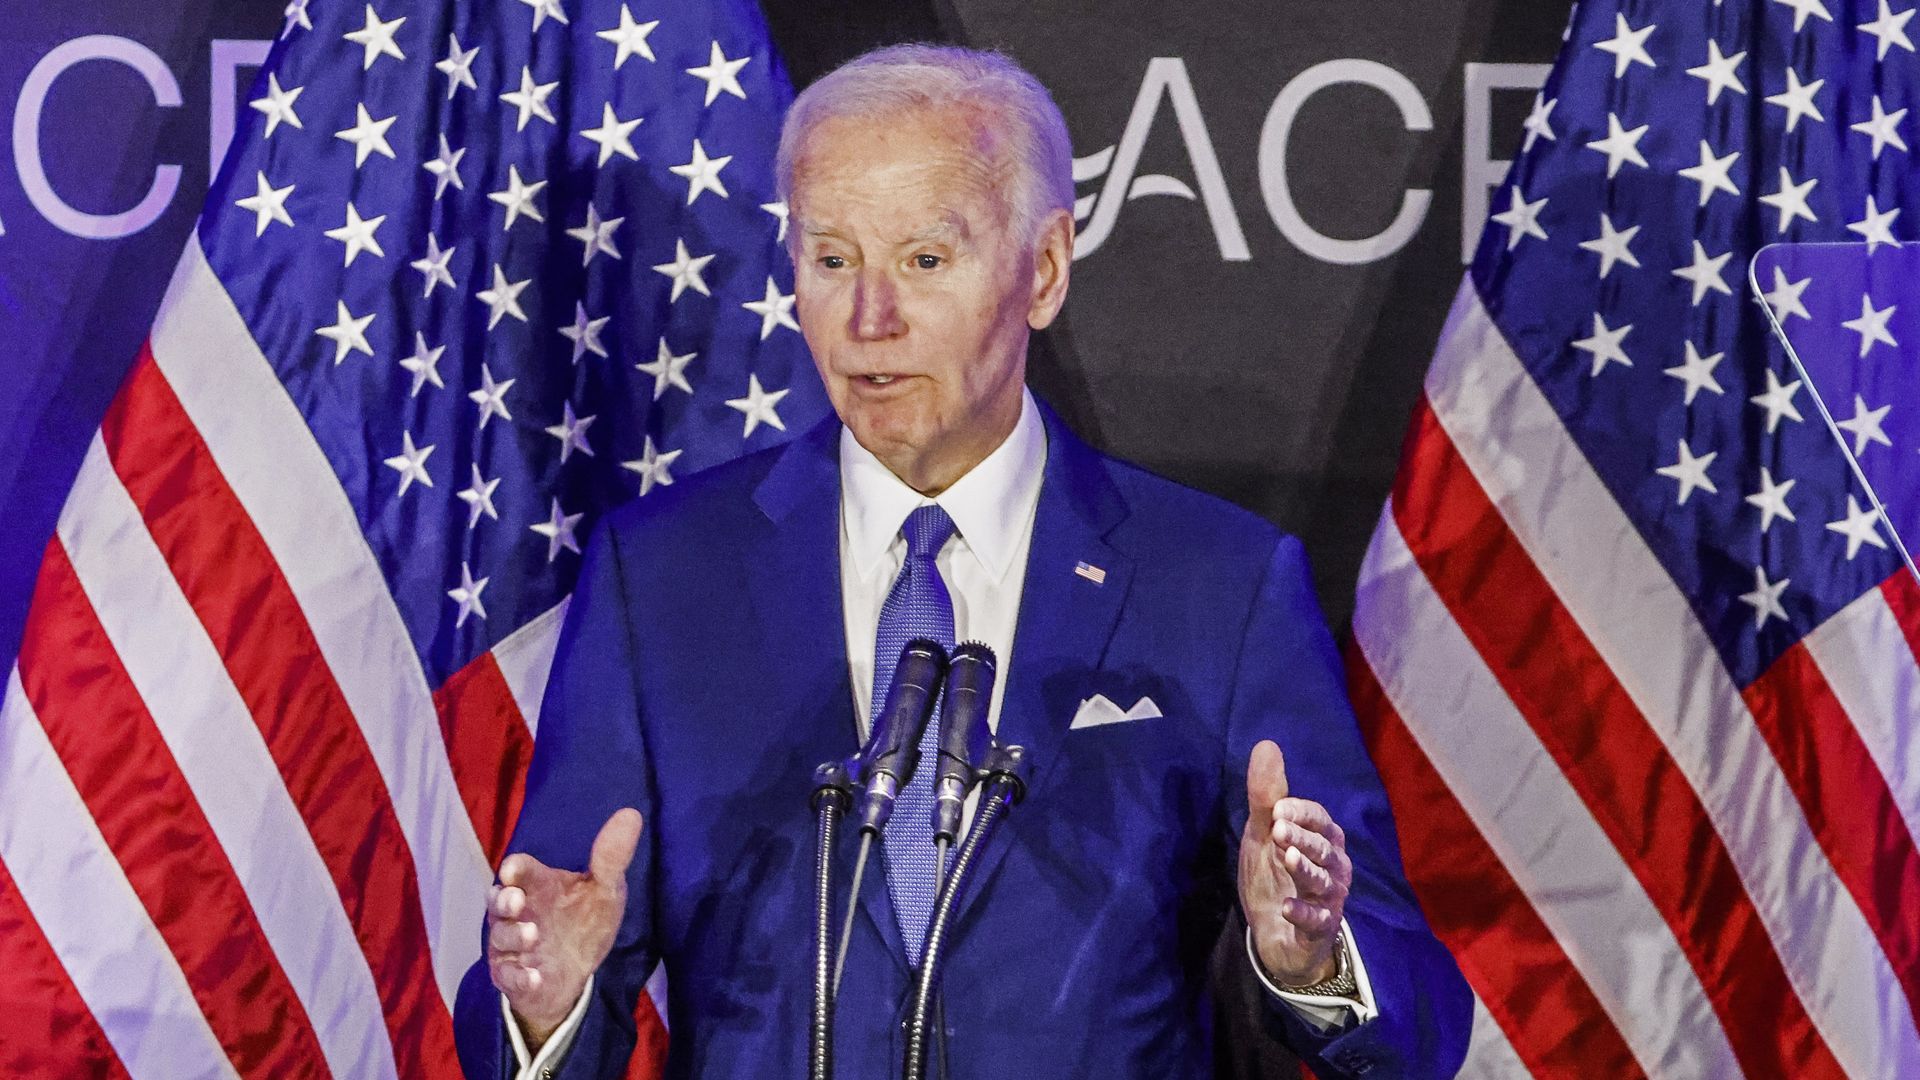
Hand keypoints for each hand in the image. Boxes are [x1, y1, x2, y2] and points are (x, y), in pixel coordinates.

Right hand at [488, 808, 642, 1043]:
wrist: (574, 973)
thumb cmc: (584, 922)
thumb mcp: (604, 891)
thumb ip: (611, 858)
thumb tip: (631, 814)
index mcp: (538, 886)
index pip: (521, 871)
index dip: (516, 869)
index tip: (514, 869)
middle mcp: (517, 912)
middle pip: (498, 901)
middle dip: (503, 901)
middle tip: (516, 900)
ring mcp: (510, 944)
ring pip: (501, 937)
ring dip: (513, 936)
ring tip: (532, 935)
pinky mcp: (510, 975)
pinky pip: (508, 976)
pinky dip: (519, 976)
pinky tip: (534, 977)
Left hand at [1238, 740, 1352, 986]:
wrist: (1274, 934)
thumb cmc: (1274, 874)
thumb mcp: (1264, 834)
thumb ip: (1266, 795)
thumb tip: (1266, 744)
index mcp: (1323, 838)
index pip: (1319, 819)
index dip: (1301, 813)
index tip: (1278, 809)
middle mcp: (1334, 866)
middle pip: (1323, 848)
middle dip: (1302, 838)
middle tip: (1278, 830)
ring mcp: (1330, 899)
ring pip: (1322, 882)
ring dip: (1305, 870)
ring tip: (1286, 859)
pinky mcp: (1321, 929)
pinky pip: (1316, 920)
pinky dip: (1303, 913)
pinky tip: (1287, 907)